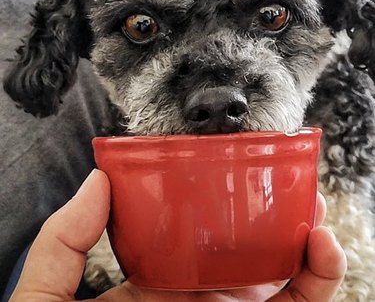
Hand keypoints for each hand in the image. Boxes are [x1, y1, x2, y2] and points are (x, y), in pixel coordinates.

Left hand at [10, 170, 345, 301]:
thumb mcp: (46, 300)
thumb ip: (63, 242)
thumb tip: (98, 179)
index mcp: (153, 285)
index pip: (188, 236)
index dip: (215, 203)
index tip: (230, 171)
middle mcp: (196, 300)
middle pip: (243, 253)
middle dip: (272, 217)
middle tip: (289, 183)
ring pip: (278, 280)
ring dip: (305, 243)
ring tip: (315, 209)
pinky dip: (318, 283)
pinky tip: (323, 251)